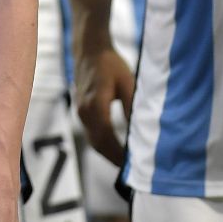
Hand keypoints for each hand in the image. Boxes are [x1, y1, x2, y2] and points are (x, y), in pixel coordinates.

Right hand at [74, 43, 134, 166]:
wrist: (89, 49)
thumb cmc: (111, 63)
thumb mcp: (128, 83)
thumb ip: (133, 107)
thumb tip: (141, 131)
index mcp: (96, 105)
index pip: (108, 138)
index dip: (120, 155)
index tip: (134, 166)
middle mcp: (85, 112)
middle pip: (98, 144)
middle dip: (114, 159)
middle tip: (132, 172)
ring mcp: (81, 111)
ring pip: (93, 140)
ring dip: (108, 153)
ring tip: (126, 164)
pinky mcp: (81, 110)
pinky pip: (91, 133)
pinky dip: (103, 144)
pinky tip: (116, 148)